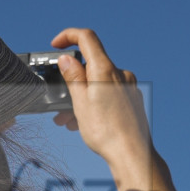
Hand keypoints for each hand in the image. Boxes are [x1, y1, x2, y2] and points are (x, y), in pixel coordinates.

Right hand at [50, 28, 152, 175]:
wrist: (132, 154)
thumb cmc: (106, 132)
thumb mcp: (80, 102)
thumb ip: (73, 77)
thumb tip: (66, 59)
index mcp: (105, 69)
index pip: (86, 38)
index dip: (68, 36)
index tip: (56, 45)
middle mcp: (119, 74)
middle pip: (91, 65)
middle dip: (71, 80)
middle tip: (58, 99)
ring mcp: (128, 87)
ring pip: (98, 84)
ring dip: (80, 97)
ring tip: (68, 119)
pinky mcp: (131, 100)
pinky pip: (108, 95)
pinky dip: (94, 103)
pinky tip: (84, 122)